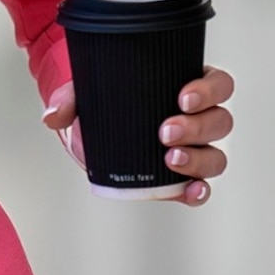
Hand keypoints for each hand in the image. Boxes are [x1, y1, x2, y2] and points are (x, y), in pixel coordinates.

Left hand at [42, 63, 235, 206]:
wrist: (88, 134)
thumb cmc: (101, 104)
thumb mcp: (85, 93)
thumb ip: (68, 100)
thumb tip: (53, 116)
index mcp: (186, 85)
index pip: (218, 84)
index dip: (209, 90)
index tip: (182, 97)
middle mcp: (196, 119)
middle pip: (220, 121)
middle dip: (197, 127)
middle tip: (165, 131)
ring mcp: (192, 151)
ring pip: (215, 156)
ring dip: (198, 159)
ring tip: (169, 159)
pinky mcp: (179, 180)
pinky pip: (200, 188)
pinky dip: (199, 191)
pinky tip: (191, 190)